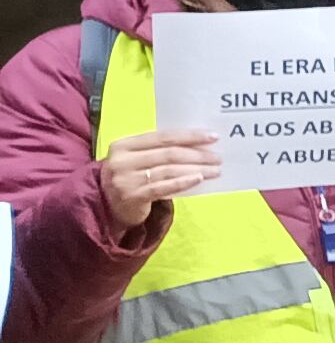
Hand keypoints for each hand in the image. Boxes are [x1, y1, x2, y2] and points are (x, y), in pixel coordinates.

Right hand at [97, 125, 219, 223]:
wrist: (107, 207)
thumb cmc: (130, 178)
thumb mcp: (136, 159)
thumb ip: (157, 150)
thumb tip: (198, 144)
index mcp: (123, 145)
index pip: (162, 137)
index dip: (189, 136)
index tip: (213, 137)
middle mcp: (122, 160)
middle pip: (168, 153)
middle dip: (197, 154)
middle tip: (218, 158)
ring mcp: (126, 179)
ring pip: (169, 170)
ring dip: (196, 169)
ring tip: (215, 171)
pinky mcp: (133, 196)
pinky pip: (164, 187)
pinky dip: (184, 182)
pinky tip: (199, 179)